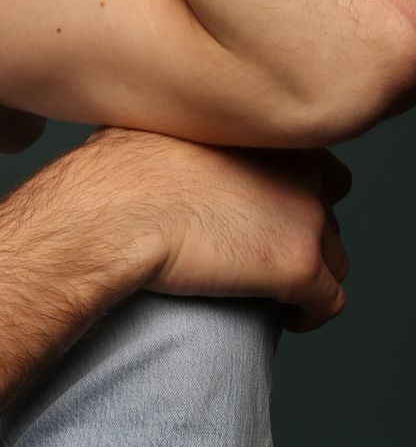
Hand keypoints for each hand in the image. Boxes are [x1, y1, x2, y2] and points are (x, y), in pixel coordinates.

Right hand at [72, 126, 353, 334]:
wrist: (112, 211)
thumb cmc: (112, 174)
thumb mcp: (153, 127)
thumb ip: (181, 133)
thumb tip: (153, 145)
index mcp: (266, 136)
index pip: (315, 167)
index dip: (293, 196)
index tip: (263, 219)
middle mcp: (299, 169)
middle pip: (327, 214)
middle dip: (300, 238)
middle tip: (261, 260)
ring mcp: (306, 218)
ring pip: (334, 257)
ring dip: (310, 276)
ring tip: (275, 295)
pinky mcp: (298, 265)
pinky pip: (327, 300)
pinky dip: (311, 313)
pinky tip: (288, 319)